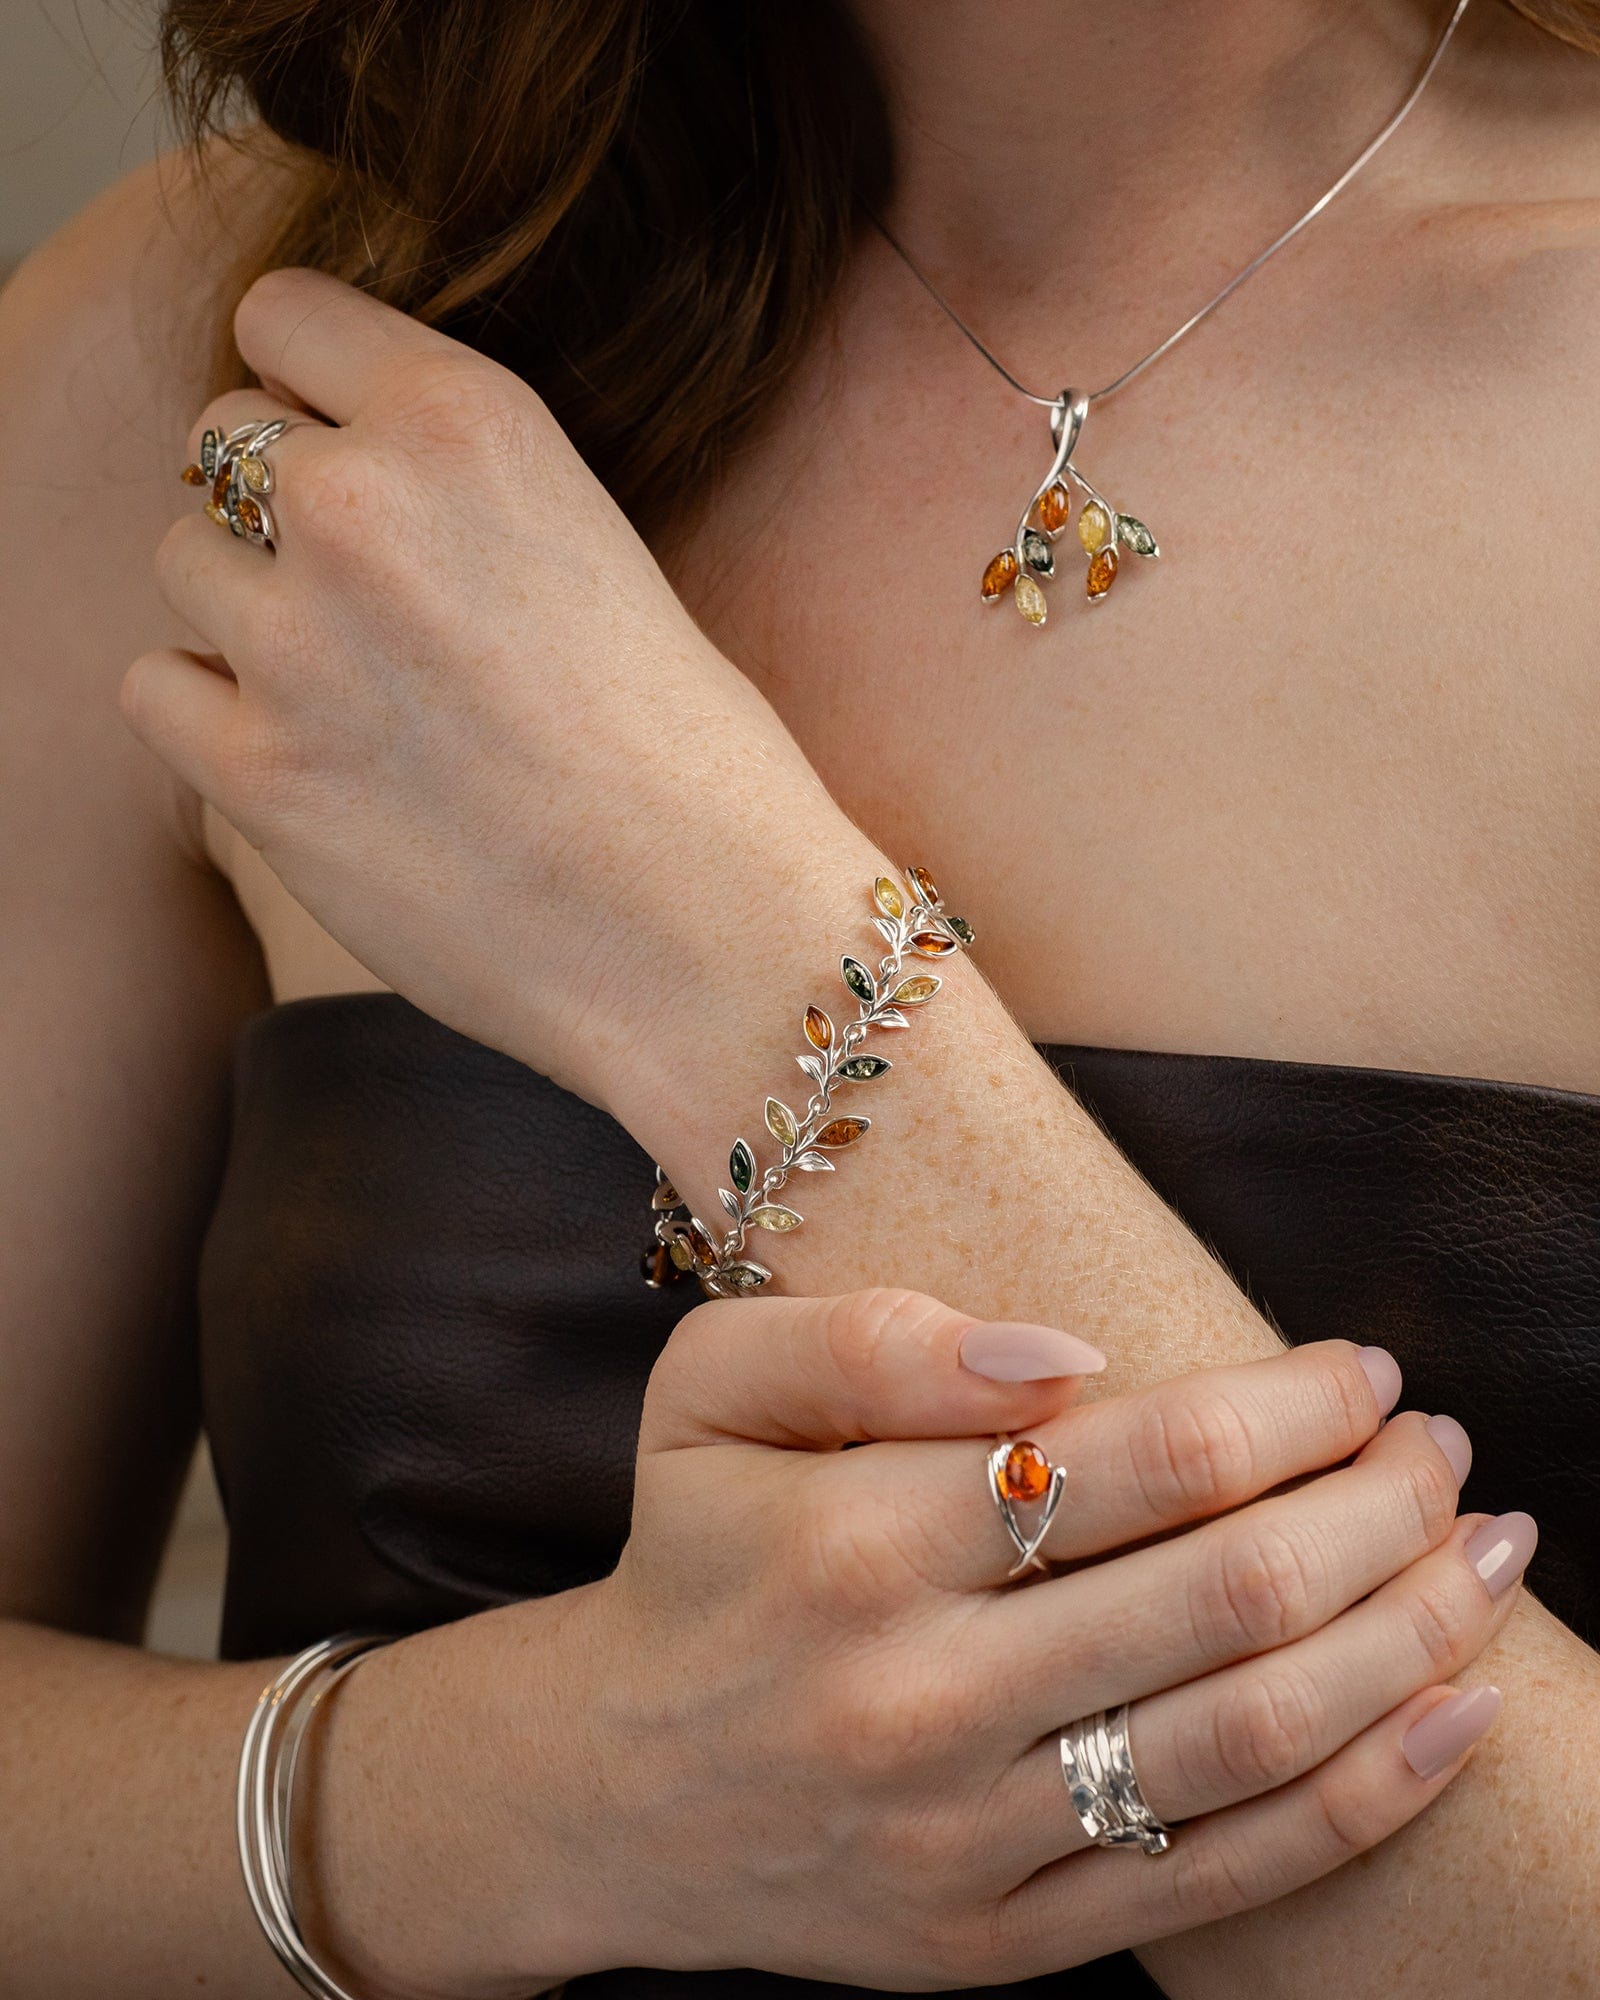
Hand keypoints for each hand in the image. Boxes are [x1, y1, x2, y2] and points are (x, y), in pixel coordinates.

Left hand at [122, 267, 845, 1106]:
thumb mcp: (590, 544)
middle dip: (274, 506)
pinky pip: (156, 688)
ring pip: (182, 564)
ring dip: (248, 615)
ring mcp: (293, 641)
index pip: (281, 315)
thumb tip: (327, 478)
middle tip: (361, 599)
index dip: (305, 387)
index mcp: (465, 420)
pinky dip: (214, 717)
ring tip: (356, 694)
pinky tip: (311, 757)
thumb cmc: (690, 757)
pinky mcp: (255, 771)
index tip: (337, 448)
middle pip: (218, 440)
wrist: (708, 929)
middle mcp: (359, 504)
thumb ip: (451, 488)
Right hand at [344, 1291, 1519, 1994]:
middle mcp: (921, 1697)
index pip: (1140, 1458)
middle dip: (1379, 1506)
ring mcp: (968, 1838)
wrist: (607, 1788)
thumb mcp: (711, 1388)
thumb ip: (871, 1336)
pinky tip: (1457, 1713)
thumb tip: (1071, 1353)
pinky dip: (1369, 1794)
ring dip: (1407, 1636)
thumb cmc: (690, 1554)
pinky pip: (1223, 1877)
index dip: (1288, 1407)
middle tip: (1446, 1448)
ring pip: (1253, 1737)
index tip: (1363, 1368)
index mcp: (855, 1540)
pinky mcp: (999, 1941)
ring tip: (1487, 1556)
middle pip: (1228, 1594)